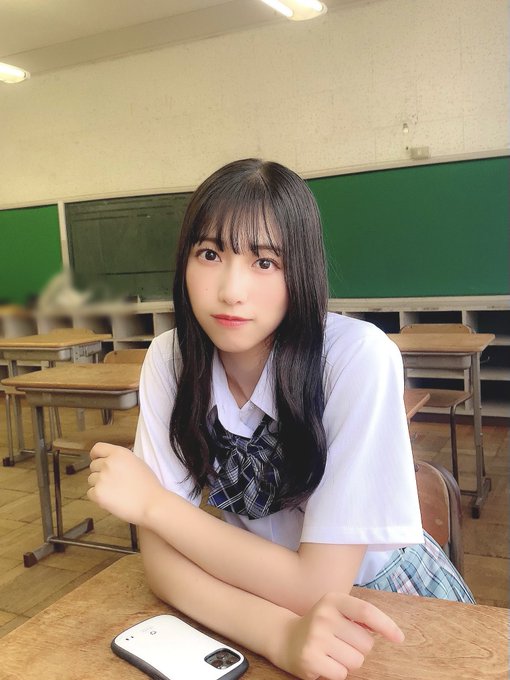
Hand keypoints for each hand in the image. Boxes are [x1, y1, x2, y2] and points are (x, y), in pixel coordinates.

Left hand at [87, 443, 164, 524]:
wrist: (152, 504)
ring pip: (91, 480)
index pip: (98, 448)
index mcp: (119, 453)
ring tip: (115, 491)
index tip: (96, 460)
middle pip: (93, 466)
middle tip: (113, 481)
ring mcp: (102, 478)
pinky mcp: (98, 493)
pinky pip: (90, 492)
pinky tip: (111, 498)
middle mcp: (108, 463)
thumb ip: (120, 460)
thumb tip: (109, 462)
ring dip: (99, 485)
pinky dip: (98, 497)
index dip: (95, 455)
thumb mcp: (137, 462)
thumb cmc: (148, 486)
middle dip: (100, 473)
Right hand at [278, 591, 403, 679]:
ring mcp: (316, 637)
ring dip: (349, 661)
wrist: (286, 638)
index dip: (386, 625)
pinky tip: (324, 661)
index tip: (399, 638)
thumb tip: (390, 631)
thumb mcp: (337, 611)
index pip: (366, 611)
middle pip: (366, 643)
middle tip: (341, 642)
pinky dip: (337, 672)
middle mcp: (324, 615)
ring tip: (332, 652)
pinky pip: (342, 674)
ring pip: (356, 661)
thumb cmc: (321, 626)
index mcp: (333, 600)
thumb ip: (360, 617)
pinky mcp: (310, 658)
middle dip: (359, 648)